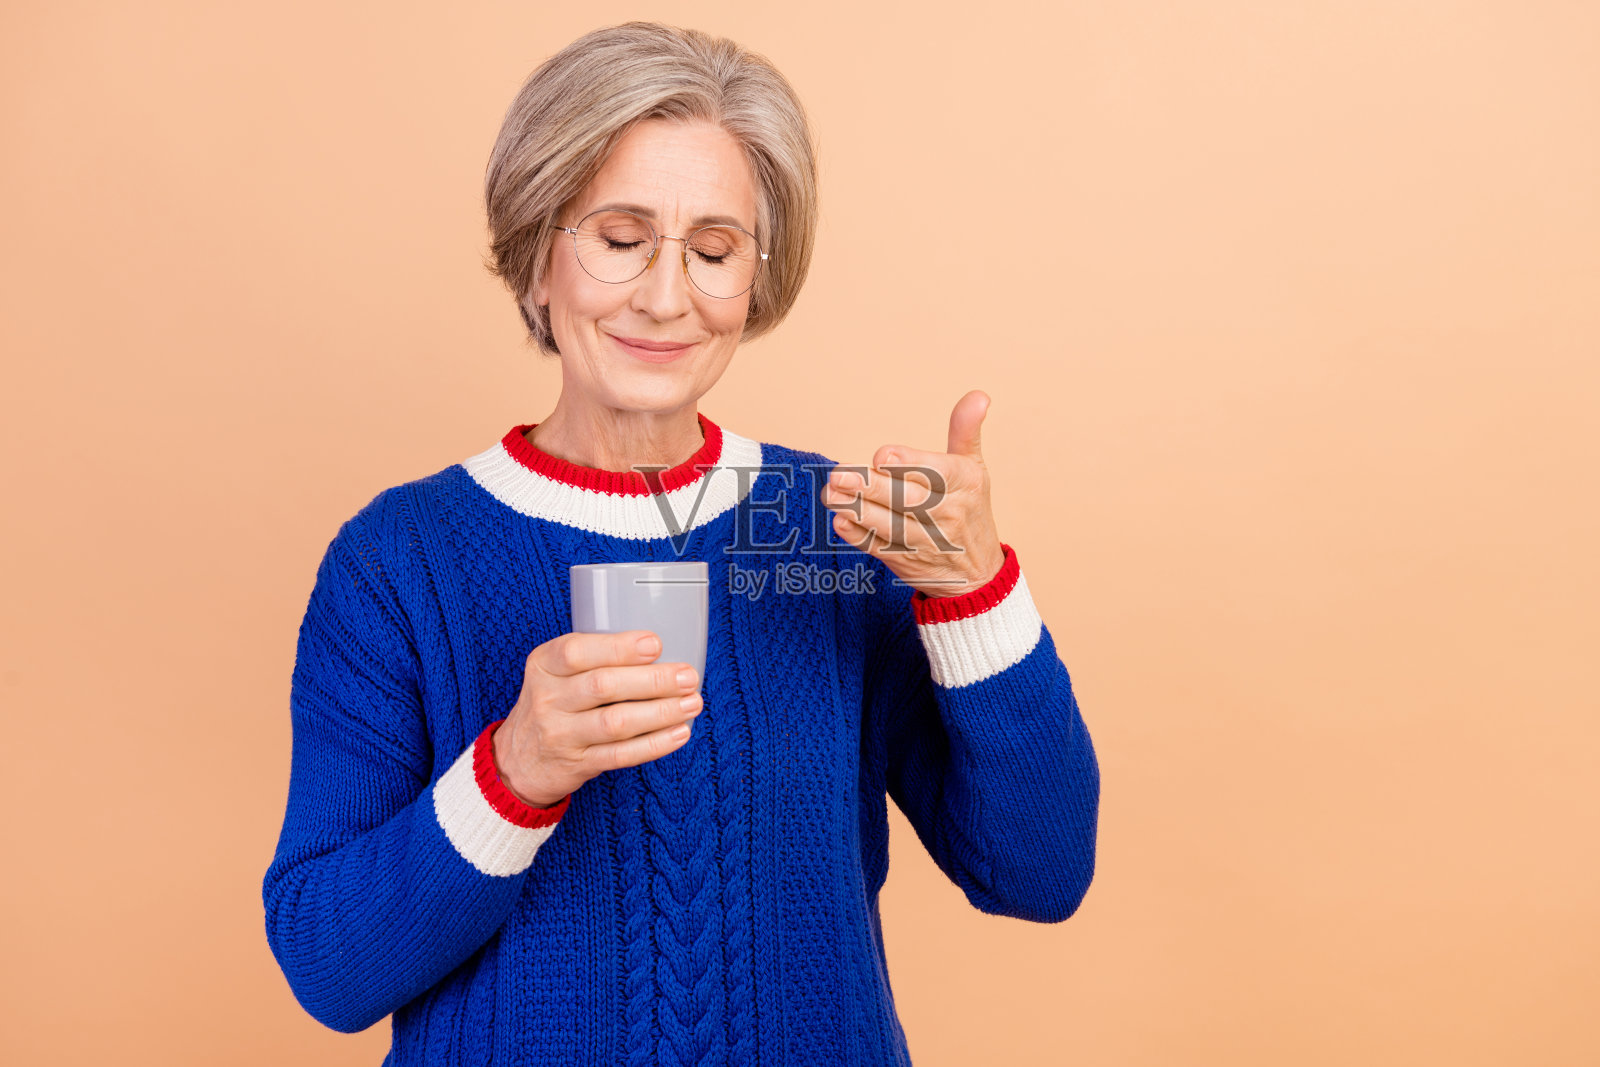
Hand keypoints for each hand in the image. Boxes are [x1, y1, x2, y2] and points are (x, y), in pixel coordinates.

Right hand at [492, 630, 700, 806]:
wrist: (518, 760)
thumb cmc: (552, 704)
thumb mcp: (555, 672)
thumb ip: (593, 656)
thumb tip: (658, 647)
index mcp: (543, 665)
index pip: (576, 652)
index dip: (618, 648)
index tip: (655, 644)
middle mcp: (547, 699)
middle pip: (602, 686)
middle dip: (652, 680)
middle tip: (686, 676)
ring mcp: (560, 735)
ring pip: (615, 723)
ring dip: (660, 712)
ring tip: (692, 703)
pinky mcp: (577, 764)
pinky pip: (621, 755)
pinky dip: (655, 744)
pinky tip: (679, 732)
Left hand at [821, 389, 1006, 598]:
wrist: (978, 572)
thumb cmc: (970, 508)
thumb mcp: (974, 468)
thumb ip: (965, 431)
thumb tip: (979, 396)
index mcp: (963, 483)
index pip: (935, 473)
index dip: (907, 465)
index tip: (881, 458)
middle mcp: (946, 513)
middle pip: (907, 500)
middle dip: (871, 487)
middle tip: (840, 475)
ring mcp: (924, 541)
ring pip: (889, 525)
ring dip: (857, 510)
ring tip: (831, 494)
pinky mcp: (905, 561)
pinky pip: (879, 548)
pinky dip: (858, 536)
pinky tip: (840, 520)